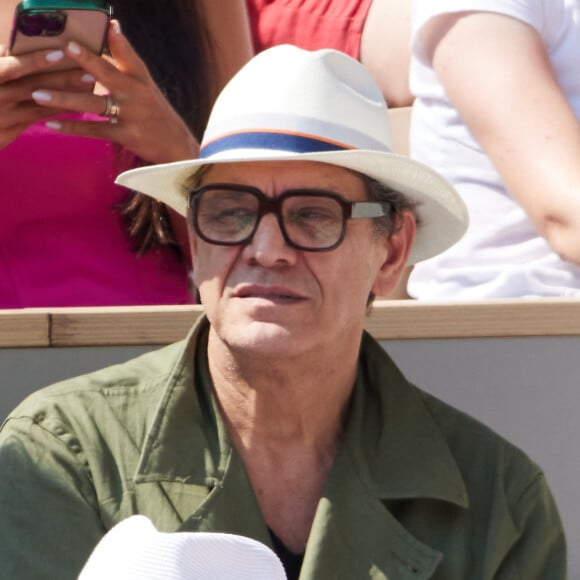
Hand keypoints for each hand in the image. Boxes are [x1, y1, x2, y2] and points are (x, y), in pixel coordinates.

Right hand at [0, 44, 92, 148]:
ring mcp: (0, 116)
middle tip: (88, 70)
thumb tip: (19, 45)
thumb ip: (1, 60)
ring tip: (88, 84)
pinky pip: (37, 118)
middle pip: (31, 85)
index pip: (10, 65)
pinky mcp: (6, 132)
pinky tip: (77, 105)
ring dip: (66, 94)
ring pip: (38, 104)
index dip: (34, 60)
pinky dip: (58, 110)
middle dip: (61, 77)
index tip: (59, 52)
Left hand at [30, 21, 199, 163]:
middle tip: (66, 48)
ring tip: (39, 94)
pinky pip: (93, 130)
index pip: (128, 54)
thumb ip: (125, 57)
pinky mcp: (126, 135)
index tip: (106, 24)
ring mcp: (131, 115)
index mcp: (139, 77)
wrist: (175, 145)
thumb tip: (112, 26)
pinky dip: (71, 127)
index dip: (117, 39)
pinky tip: (51, 123)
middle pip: (108, 74)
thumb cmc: (152, 110)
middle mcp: (136, 93)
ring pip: (93, 104)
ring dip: (64, 99)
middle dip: (87, 61)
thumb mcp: (144, 82)